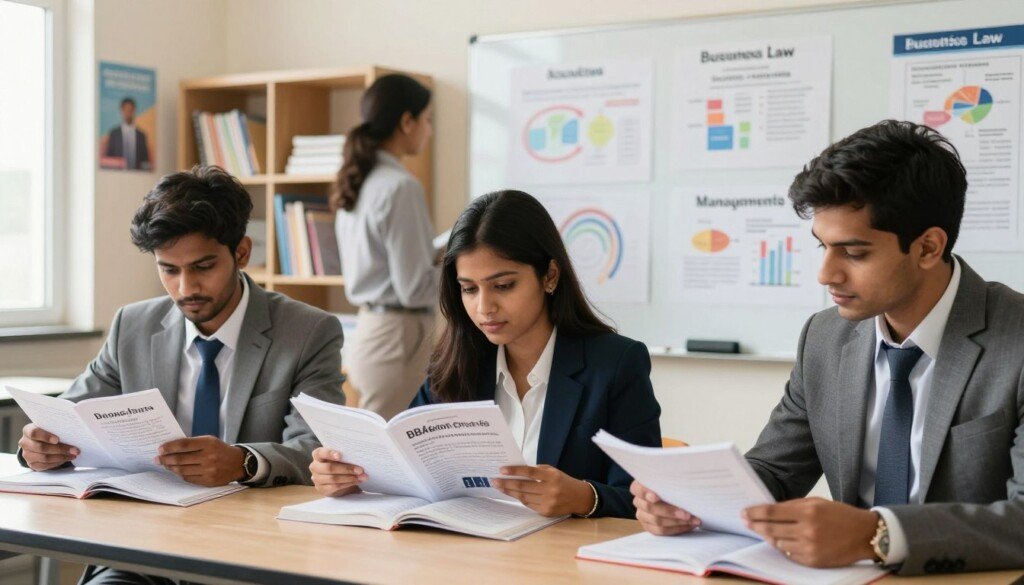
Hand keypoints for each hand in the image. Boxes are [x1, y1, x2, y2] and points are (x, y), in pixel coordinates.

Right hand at [18, 424, 79, 470]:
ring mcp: (27, 455)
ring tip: (73, 455)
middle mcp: (25, 443)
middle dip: (60, 449)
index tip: (57, 439)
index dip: (46, 436)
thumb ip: (55, 428)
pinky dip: (57, 463)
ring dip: (61, 457)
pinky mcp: (32, 464)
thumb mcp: (49, 427)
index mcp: (28, 431)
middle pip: (41, 447)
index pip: (34, 433)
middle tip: (74, 449)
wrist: (39, 442)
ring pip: (44, 458)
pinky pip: (45, 465)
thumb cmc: (47, 432)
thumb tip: (72, 431)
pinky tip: (65, 459)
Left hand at [154, 436, 245, 486]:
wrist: (237, 463)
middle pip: (181, 459)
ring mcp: (209, 470)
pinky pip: (189, 478)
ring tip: (166, 465)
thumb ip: (193, 443)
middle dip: (166, 459)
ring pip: (182, 470)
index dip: (170, 447)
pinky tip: (177, 471)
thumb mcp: (209, 441)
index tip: (160, 449)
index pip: (184, 445)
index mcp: (208, 443)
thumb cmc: (219, 450)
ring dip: (171, 467)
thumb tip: (171, 448)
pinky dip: (181, 474)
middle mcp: (209, 457)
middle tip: (157, 459)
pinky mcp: (208, 481)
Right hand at [309, 447, 364, 496]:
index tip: (340, 455)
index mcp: (318, 455)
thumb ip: (345, 455)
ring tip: (362, 477)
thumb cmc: (340, 463)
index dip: (330, 454)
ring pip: (333, 479)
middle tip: (360, 470)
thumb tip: (358, 456)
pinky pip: (335, 487)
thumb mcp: (341, 457)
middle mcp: (315, 466)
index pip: (320, 453)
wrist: (339, 479)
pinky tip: (356, 481)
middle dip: (346, 469)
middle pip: (329, 468)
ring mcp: (317, 479)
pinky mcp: (322, 489)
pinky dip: (348, 484)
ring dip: (350, 478)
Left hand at [491, 465, 593, 516]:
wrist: (580, 498)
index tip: (502, 470)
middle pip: (524, 487)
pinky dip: (520, 499)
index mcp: (552, 476)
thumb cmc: (563, 481)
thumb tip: (516, 472)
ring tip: (499, 487)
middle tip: (494, 480)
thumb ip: (536, 471)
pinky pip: (529, 505)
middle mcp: (551, 490)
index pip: (530, 472)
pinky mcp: (547, 512)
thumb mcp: (553, 471)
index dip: (515, 471)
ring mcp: (549, 503)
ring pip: (524, 497)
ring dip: (510, 492)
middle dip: (506, 483)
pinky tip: (512, 494)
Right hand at [631, 480, 701, 534]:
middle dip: (671, 511)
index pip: (637, 489)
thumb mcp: (670, 478)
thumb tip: (684, 476)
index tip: (656, 497)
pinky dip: (676, 529)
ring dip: (677, 522)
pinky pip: (661, 531)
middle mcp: (638, 501)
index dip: (646, 493)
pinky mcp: (649, 526)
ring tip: (693, 520)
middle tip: (688, 513)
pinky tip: (689, 525)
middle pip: (650, 508)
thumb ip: (671, 478)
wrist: (671, 495)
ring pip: (657, 521)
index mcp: (639, 486)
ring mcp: (642, 515)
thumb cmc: (671, 484)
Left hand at [743, 497, 877, 567]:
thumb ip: (793, 506)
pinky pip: (789, 554)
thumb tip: (769, 510)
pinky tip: (780, 540)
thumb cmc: (839, 515)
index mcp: (808, 512)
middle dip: (755, 525)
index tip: (743, 512)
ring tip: (762, 530)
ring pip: (778, 543)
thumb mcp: (816, 503)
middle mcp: (807, 531)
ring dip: (768, 536)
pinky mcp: (813, 561)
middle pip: (771, 529)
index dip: (754, 513)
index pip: (771, 513)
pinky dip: (782, 547)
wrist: (864, 535)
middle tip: (745, 521)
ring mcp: (810, 548)